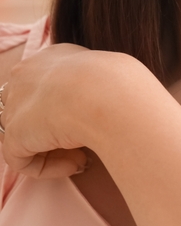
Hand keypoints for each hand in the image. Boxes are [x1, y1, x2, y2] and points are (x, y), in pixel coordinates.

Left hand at [0, 44, 142, 177]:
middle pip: (28, 110)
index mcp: (51, 57)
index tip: (91, 122)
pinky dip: (47, 168)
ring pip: (25, 136)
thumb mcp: (112, 76)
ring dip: (54, 151)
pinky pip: (22, 160)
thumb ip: (96, 88)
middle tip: (83, 144)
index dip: (63, 110)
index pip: (43, 86)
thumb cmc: (121, 85)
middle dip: (53, 131)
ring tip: (85, 157)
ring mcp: (16, 103)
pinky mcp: (15, 133)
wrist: (109, 92)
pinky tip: (78, 164)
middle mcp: (25, 74)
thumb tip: (107, 107)